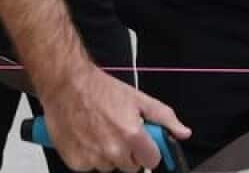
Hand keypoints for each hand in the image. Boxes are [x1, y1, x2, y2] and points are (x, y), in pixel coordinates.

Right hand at [40, 66, 189, 171]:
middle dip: (128, 153)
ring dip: (107, 155)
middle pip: (130, 167)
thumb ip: (164, 118)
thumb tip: (183, 133)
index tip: (143, 144)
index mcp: (132, 135)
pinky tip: (87, 137)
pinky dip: (89, 156)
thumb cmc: (99, 89)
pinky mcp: (76, 162)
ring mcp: (93, 158)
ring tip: (100, 132)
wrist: (65, 84)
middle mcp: (113, 150)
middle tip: (118, 132)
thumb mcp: (138, 98)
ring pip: (109, 167)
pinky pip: (89, 167)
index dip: (148, 151)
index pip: (152, 161)